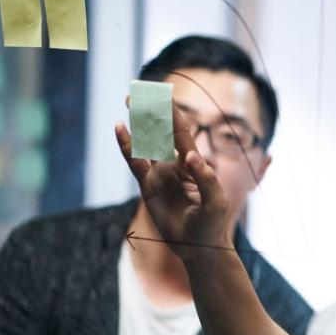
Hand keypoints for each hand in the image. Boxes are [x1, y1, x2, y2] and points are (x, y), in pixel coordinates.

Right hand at [115, 102, 230, 259]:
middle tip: (139, 89)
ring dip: (138, 122)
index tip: (161, 93)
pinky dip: (127, 146)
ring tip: (129, 100)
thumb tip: (190, 155)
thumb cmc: (212, 223)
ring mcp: (160, 174)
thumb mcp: (215, 201)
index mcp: (194, 163)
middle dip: (152, 110)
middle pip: (161, 131)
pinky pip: (135, 163)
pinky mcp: (147, 188)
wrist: (199, 246)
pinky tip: (120, 128)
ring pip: (146, 143)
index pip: (181, 132)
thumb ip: (205, 178)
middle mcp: (175, 164)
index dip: (171, 112)